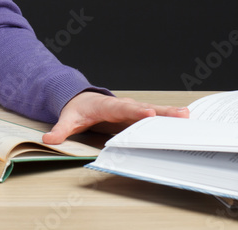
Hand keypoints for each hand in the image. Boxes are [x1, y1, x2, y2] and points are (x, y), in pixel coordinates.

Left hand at [42, 91, 189, 144]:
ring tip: (187, 116)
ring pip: (152, 111)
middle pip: (143, 108)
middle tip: (180, 114)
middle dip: (161, 111)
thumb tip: (49, 138)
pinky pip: (153, 117)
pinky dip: (168, 118)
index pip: (122, 109)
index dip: (136, 111)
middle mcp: (122, 106)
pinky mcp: (136, 116)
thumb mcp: (67, 119)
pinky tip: (184, 121)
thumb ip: (60, 130)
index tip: (149, 114)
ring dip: (169, 114)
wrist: (81, 99)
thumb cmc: (77, 109)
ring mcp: (131, 110)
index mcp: (106, 106)